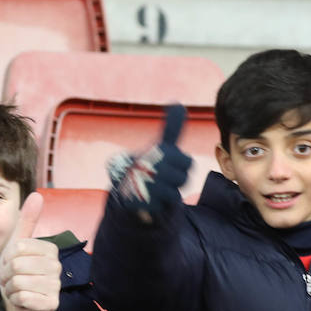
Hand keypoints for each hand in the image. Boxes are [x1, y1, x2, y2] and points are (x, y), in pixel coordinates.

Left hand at [0, 192, 60, 310]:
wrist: (18, 300)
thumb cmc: (18, 271)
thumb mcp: (18, 244)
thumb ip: (27, 220)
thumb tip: (37, 194)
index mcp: (50, 249)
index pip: (18, 248)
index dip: (8, 257)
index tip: (13, 263)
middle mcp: (56, 267)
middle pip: (17, 265)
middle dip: (7, 274)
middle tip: (13, 278)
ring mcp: (55, 286)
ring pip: (18, 282)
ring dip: (10, 288)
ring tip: (16, 288)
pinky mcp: (51, 304)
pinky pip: (22, 297)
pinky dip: (15, 300)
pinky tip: (22, 300)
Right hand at [108, 104, 190, 223]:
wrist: (122, 184)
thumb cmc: (148, 163)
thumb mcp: (161, 144)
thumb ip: (172, 127)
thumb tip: (177, 102)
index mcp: (161, 152)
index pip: (188, 162)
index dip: (181, 164)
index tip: (169, 162)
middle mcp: (154, 167)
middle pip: (184, 179)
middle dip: (174, 180)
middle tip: (161, 175)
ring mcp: (148, 186)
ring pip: (175, 194)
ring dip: (167, 192)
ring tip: (155, 186)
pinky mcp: (142, 203)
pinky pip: (163, 207)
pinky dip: (158, 204)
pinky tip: (149, 197)